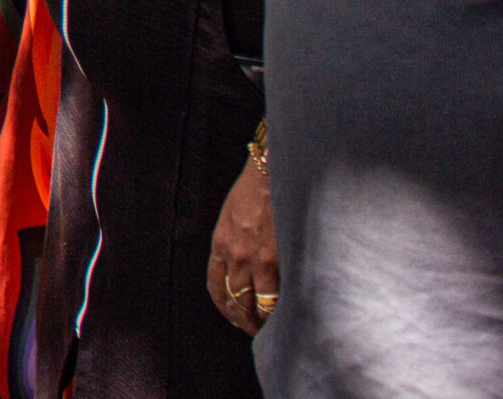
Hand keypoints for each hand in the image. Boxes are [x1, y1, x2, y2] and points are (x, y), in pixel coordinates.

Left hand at [207, 151, 278, 337]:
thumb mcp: (232, 215)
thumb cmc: (257, 190)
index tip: (231, 314)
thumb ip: (234, 241)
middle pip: (235, 301)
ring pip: (257, 306)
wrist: (275, 172)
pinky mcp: (281, 261)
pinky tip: (286, 319)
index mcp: (221, 244)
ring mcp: (258, 261)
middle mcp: (236, 257)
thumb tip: (241, 267)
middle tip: (251, 328)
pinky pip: (278, 298)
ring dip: (261, 322)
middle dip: (242, 319)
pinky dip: (280, 313)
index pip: (215, 285)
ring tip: (269, 330)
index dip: (223, 305)